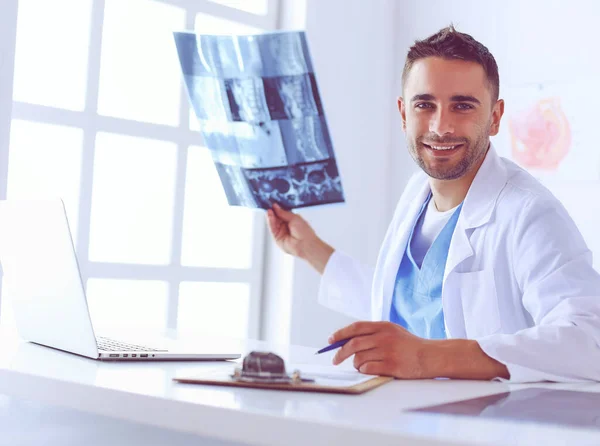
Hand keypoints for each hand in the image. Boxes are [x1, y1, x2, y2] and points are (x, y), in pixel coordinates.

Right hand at [266, 203, 333, 273]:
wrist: (305, 244)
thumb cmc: (304, 231)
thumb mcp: (294, 217)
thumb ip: (283, 213)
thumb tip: (275, 207)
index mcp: (291, 220)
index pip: (281, 213)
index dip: (277, 209)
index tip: (272, 204)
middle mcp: (286, 226)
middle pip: (276, 218)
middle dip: (272, 212)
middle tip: (268, 205)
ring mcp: (281, 232)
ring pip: (273, 223)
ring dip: (270, 216)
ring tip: (269, 210)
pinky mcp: (277, 238)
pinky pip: (272, 229)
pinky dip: (270, 222)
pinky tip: (270, 216)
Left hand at [329, 321, 509, 379]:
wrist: (430, 356)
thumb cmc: (409, 345)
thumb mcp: (392, 331)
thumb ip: (373, 333)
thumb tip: (346, 339)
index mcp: (383, 326)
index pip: (356, 327)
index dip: (340, 333)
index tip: (331, 341)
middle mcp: (384, 337)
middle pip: (353, 344)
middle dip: (340, 352)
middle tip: (335, 359)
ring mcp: (388, 351)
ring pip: (359, 358)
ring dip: (356, 363)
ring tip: (362, 364)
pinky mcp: (391, 366)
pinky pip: (368, 368)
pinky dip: (364, 370)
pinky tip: (371, 369)